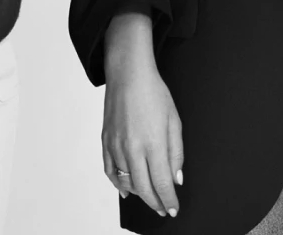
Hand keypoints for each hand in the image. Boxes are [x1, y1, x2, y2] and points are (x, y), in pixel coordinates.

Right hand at [102, 16, 185, 218]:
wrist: (127, 73)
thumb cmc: (154, 94)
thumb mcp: (175, 122)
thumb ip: (176, 153)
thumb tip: (176, 178)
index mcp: (153, 143)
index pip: (162, 183)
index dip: (169, 200)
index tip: (173, 209)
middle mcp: (132, 147)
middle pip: (143, 188)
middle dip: (155, 202)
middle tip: (164, 209)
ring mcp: (116, 144)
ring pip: (125, 181)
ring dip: (139, 193)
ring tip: (149, 197)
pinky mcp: (105, 139)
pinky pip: (110, 169)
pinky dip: (117, 182)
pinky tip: (125, 189)